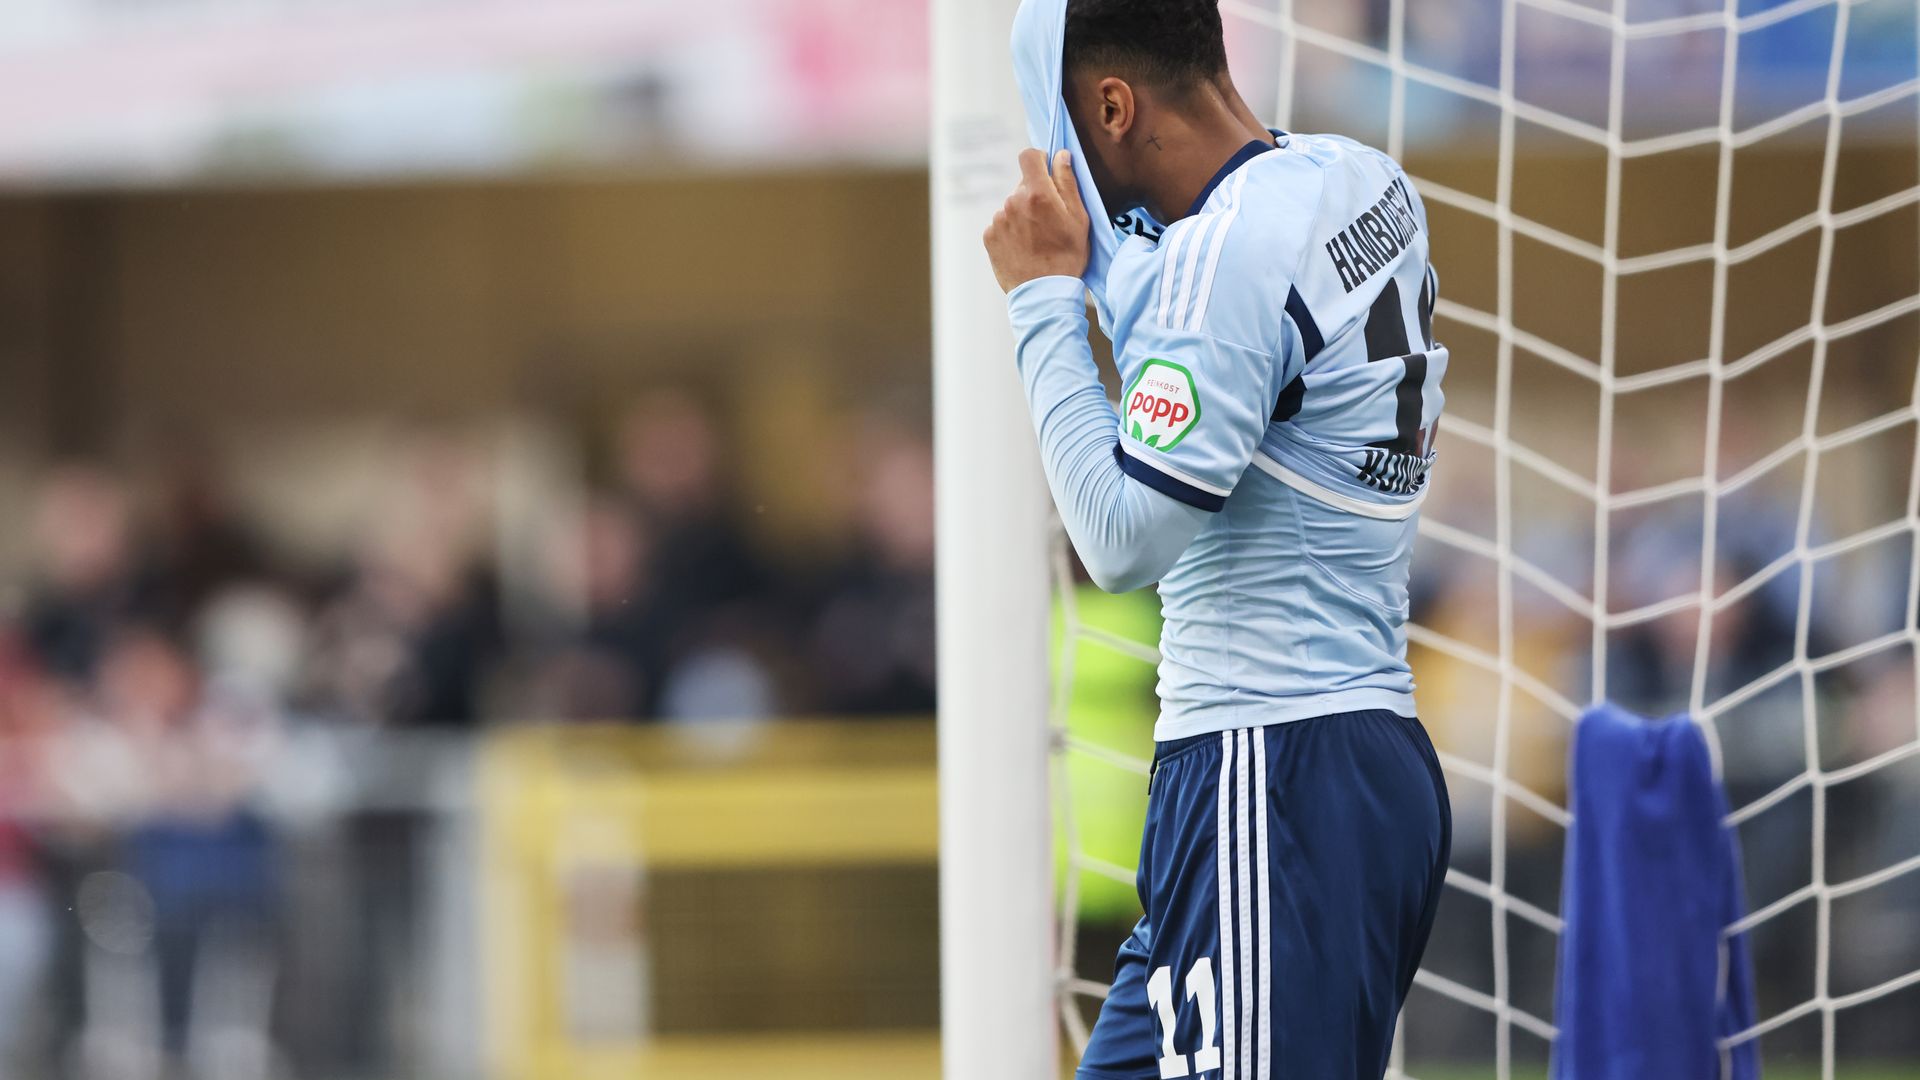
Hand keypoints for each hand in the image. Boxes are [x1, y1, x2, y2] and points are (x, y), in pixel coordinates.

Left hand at [983, 148, 1089, 292]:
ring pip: (1012, 206)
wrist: (1043, 294)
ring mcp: (998, 219)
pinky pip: (1001, 224)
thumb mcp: (1078, 218)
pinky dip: (1012, 231)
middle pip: (1023, 185)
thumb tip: (1062, 155)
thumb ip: (1068, 182)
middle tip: (1049, 220)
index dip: (1038, 159)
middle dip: (1035, 195)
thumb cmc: (1067, 256)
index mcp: (1037, 193)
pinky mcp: (989, 236)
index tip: (1046, 170)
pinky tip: (1024, 248)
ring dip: (1023, 215)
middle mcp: (1013, 202)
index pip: (1028, 156)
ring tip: (1037, 240)